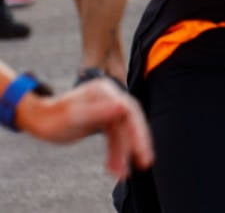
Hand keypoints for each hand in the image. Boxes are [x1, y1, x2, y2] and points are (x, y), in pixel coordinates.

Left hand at [14, 79, 153, 178]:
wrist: (38, 119)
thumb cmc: (51, 117)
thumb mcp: (73, 116)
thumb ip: (98, 111)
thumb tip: (124, 106)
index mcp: (105, 92)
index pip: (129, 110)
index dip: (138, 130)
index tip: (141, 150)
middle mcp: (110, 98)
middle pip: (129, 122)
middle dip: (136, 143)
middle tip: (145, 162)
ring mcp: (108, 109)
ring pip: (122, 133)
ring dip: (123, 153)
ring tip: (123, 174)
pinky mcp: (104, 121)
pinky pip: (114, 138)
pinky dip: (115, 153)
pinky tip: (114, 168)